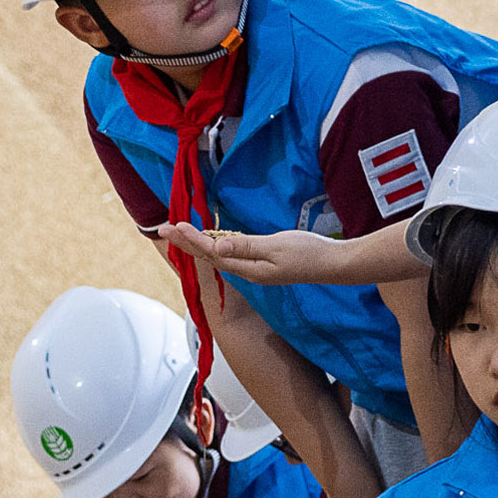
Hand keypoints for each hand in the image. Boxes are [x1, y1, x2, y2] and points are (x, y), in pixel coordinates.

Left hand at [157, 221, 342, 286]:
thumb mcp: (276, 248)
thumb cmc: (308, 254)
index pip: (212, 252)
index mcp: (248, 268)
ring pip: (218, 256)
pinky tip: (210, 241)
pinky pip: (231, 255)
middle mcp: (247, 271)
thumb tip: (219, 248)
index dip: (192, 239)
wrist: (333, 265)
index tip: (175, 226)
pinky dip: (215, 246)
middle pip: (209, 256)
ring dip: (197, 245)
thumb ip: (247, 247)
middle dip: (185, 243)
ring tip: (179, 234)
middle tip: (164, 229)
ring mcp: (254, 268)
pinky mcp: (262, 263)